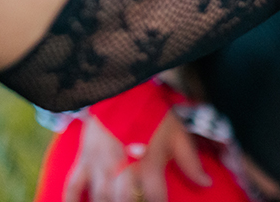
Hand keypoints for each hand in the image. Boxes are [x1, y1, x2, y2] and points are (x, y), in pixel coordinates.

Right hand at [64, 113, 210, 201]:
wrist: (123, 89)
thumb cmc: (153, 113)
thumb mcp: (178, 134)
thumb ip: (191, 162)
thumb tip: (206, 183)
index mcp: (149, 167)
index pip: (156, 201)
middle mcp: (123, 171)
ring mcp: (100, 168)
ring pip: (99, 200)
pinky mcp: (83, 160)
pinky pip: (72, 188)